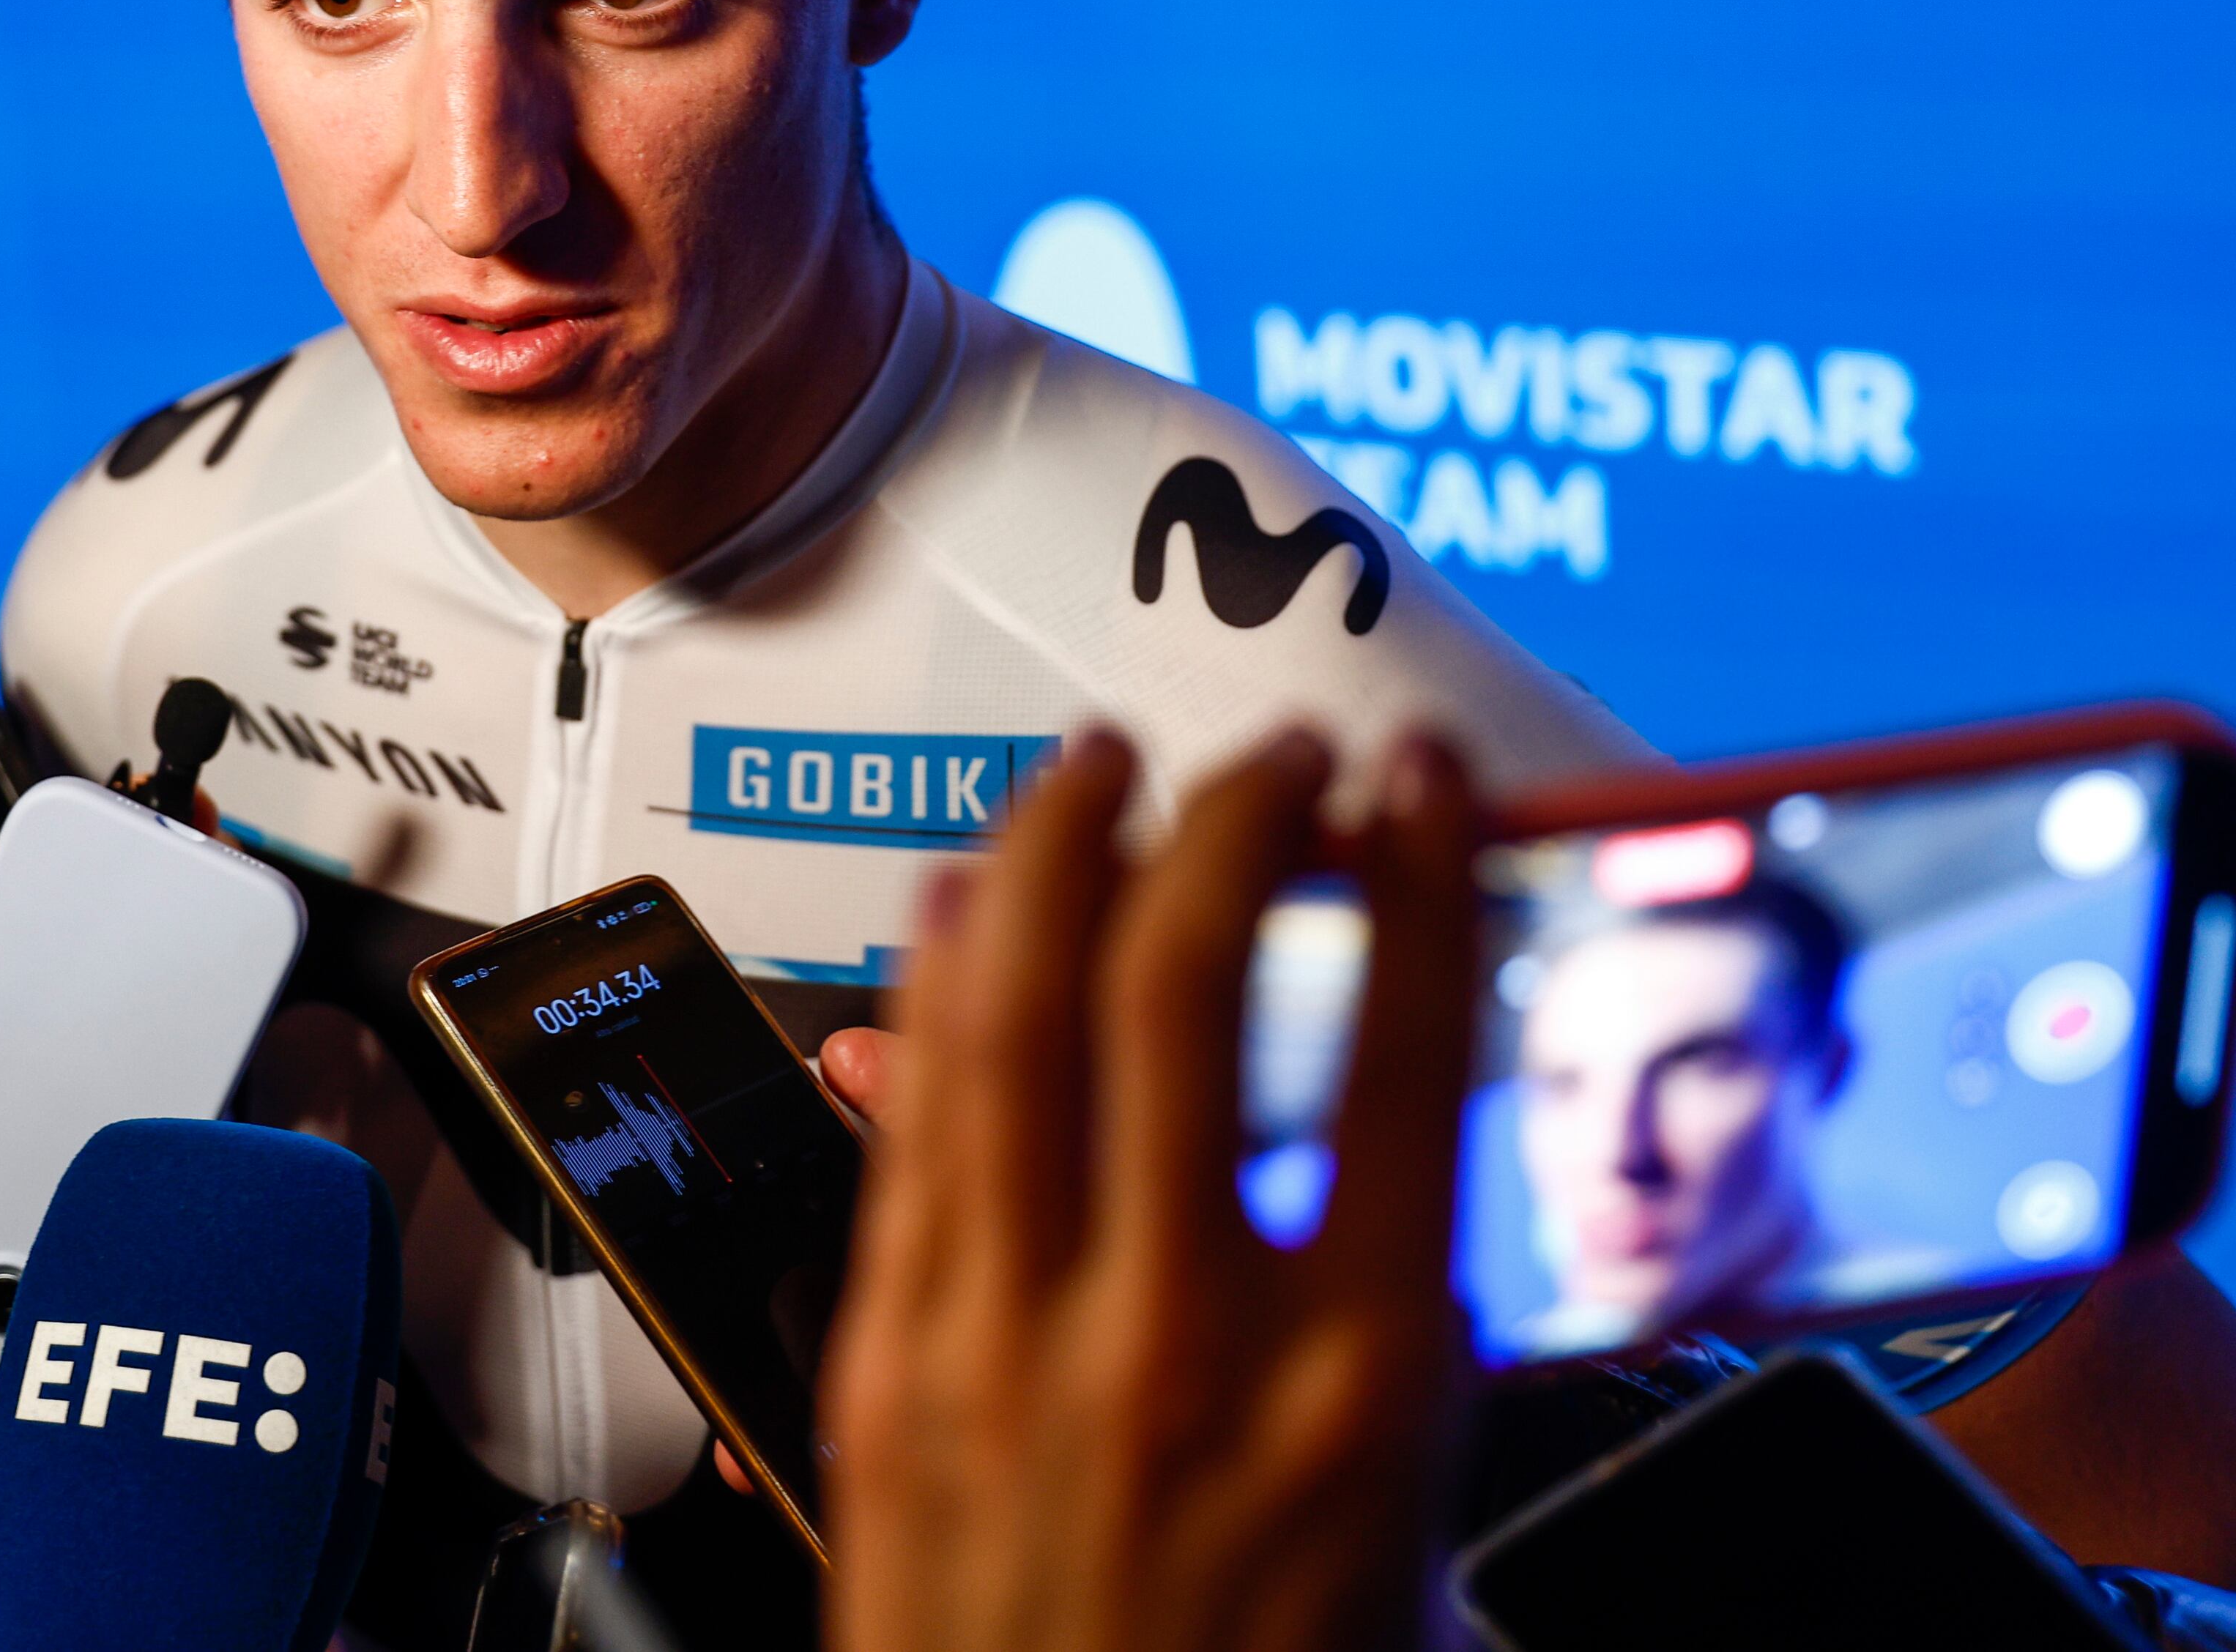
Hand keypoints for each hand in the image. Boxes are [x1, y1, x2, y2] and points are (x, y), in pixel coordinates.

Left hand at [822, 725, 1482, 1651]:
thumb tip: (1399, 1202)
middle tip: (1271, 756)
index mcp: (1357, 1390)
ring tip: (1098, 766)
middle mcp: (1178, 1336)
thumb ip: (1408, 1358)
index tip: (1419, 784)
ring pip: (1007, 1011)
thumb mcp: (1424, 1552)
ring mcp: (1009, 1338)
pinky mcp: (885, 1364)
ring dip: (1054, 852)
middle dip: (1232, 819)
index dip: (1415, 871)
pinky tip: (955, 908)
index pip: (1400, 1047)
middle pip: (1186, 982)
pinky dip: (930, 982)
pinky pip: (905, 1121)